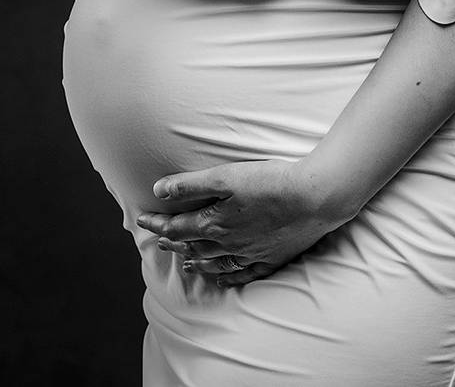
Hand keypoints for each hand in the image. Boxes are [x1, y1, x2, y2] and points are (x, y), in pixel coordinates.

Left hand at [137, 159, 348, 287]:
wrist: (314, 198)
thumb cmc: (271, 182)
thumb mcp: (226, 176)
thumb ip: (190, 185)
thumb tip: (158, 191)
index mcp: (215, 223)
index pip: (176, 226)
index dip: (157, 223)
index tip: (141, 219)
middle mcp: (228, 244)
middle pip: (192, 246)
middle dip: (172, 241)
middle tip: (158, 240)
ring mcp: (249, 255)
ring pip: (214, 264)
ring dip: (195, 261)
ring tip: (184, 261)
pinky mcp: (269, 259)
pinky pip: (241, 275)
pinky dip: (226, 277)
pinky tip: (222, 278)